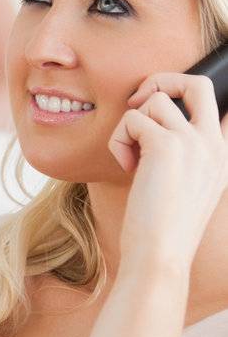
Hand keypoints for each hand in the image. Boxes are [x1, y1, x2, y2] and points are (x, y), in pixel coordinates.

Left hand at [109, 72, 227, 275]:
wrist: (161, 255)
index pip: (216, 102)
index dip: (184, 95)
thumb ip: (184, 154)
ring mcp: (194, 142)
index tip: (160, 111)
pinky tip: (127, 167)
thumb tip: (152, 127)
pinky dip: (119, 140)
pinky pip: (131, 119)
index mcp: (222, 153)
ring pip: (154, 101)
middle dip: (163, 81)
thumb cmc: (163, 226)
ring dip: (131, 124)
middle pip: (197, 83)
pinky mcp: (166, 145)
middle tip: (139, 104)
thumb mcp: (187, 185)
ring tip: (132, 157)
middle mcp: (214, 144)